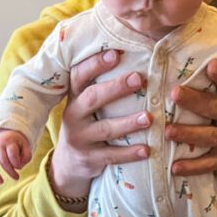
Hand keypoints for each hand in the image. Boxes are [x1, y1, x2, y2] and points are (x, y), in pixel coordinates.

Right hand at [0, 129, 32, 183]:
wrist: (6, 135)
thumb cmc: (16, 143)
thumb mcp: (25, 146)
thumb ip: (26, 156)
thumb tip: (19, 167)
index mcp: (9, 142)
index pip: (12, 153)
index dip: (16, 162)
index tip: (19, 167)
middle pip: (3, 159)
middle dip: (10, 171)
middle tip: (16, 177)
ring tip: (1, 182)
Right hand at [50, 48, 151, 200]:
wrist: (67, 163)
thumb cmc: (87, 123)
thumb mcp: (85, 104)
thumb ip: (100, 85)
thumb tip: (129, 54)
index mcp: (74, 97)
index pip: (79, 75)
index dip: (95, 63)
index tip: (116, 53)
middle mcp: (74, 116)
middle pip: (92, 98)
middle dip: (115, 88)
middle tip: (139, 79)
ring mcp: (80, 139)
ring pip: (105, 129)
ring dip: (128, 123)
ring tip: (149, 117)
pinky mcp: (89, 159)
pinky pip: (111, 156)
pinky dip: (129, 153)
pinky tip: (146, 150)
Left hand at [165, 59, 216, 200]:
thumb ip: (211, 93)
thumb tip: (180, 69)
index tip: (211, 65)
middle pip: (215, 108)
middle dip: (195, 100)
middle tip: (174, 93)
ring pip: (209, 136)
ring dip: (187, 133)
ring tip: (168, 131)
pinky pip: (207, 164)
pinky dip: (191, 166)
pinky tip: (174, 167)